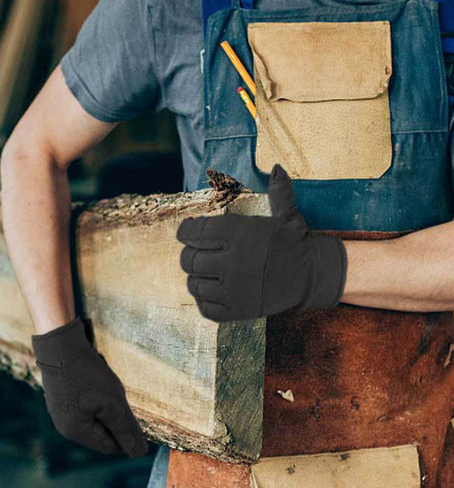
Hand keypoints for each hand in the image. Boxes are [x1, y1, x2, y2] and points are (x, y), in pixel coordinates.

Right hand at [31, 317, 147, 456]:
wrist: (60, 345)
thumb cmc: (87, 375)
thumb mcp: (113, 403)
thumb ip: (126, 429)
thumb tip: (138, 453)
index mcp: (75, 432)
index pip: (108, 446)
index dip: (127, 438)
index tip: (139, 422)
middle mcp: (63, 426)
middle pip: (99, 434)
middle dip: (116, 422)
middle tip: (125, 402)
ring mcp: (59, 411)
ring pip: (92, 420)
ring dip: (106, 411)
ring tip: (111, 391)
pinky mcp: (59, 397)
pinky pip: (83, 408)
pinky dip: (96, 401)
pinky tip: (99, 385)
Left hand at [176, 164, 347, 321]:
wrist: (311, 277)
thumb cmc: (293, 244)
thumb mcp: (288, 216)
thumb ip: (278, 192)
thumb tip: (278, 167)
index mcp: (239, 234)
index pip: (193, 232)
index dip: (185, 232)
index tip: (187, 232)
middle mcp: (233, 262)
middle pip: (188, 260)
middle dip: (189, 255)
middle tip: (197, 254)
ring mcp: (234, 290)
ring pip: (194, 284)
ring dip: (197, 278)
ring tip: (207, 273)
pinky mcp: (236, 311)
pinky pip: (205, 307)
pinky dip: (205, 300)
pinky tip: (215, 290)